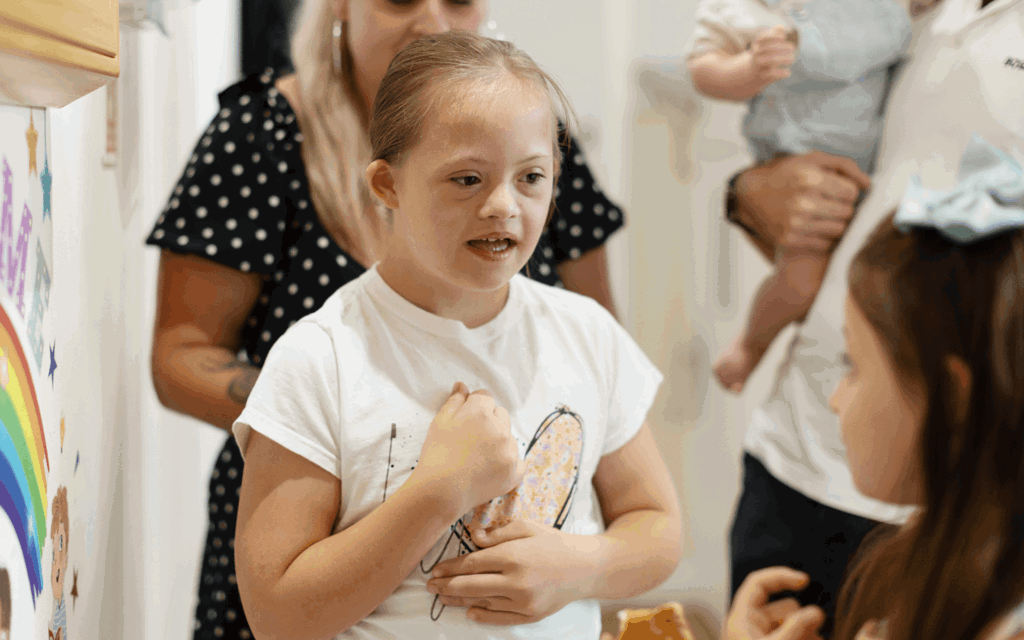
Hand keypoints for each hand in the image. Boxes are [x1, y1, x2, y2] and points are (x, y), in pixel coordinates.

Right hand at [410, 382, 524, 516]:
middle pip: (501, 415)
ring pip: (509, 437)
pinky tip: (491, 469)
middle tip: (472, 439)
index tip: (466, 420)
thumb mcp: (440, 421)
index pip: (485, 398)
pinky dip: (508, 464)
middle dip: (490, 421)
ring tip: (479, 457)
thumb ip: (455, 401)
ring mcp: (510, 451)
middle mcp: (501, 428)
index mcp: (482, 412)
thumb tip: (462, 385)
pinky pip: (518, 461)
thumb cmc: (437, 453)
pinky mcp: (515, 472)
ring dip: (499, 442)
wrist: (441, 491)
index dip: (475, 407)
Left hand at [426, 520, 594, 625]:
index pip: (471, 563)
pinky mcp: (531, 615)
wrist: (586, 567)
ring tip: (443, 597)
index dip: (449, 567)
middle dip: (446, 586)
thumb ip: (497, 533)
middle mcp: (516, 580)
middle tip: (430, 586)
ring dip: (459, 600)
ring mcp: (524, 601)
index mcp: (513, 555)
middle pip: (470, 585)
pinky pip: (500, 618)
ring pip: (482, 602)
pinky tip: (469, 611)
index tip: (435, 569)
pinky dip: (482, 615)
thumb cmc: (554, 543)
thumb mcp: (527, 527)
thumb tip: (472, 538)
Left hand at [723, 568, 824, 639]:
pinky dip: (807, 637)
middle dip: (802, 619)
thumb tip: (817, 612)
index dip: (780, 576)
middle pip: (785, 606)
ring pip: (796, 623)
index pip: (758, 583)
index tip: (804, 580)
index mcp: (741, 618)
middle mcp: (752, 625)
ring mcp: (765, 637)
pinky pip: (798, 635)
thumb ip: (794, 628)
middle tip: (814, 636)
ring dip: (809, 632)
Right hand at [737, 151, 871, 251]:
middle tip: (832, 204)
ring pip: (839, 230)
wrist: (750, 195)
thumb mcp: (811, 159)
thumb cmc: (785, 174)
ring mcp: (795, 225)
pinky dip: (824, 237)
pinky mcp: (790, 240)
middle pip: (848, 213)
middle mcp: (803, 203)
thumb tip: (868, 185)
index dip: (847, 191)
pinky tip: (815, 226)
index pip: (852, 193)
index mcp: (810, 179)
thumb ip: (844, 166)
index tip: (837, 191)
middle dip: (843, 207)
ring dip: (836, 223)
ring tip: (825, 215)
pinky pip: (824, 244)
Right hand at [745, 25, 795, 91]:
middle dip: (781, 47)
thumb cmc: (763, 55)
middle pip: (767, 49)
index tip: (783, 37)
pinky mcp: (762, 77)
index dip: (772, 36)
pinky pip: (771, 75)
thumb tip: (781, 28)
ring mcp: (758, 66)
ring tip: (792, 59)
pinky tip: (788, 73)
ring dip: (783, 59)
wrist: (750, 74)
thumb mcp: (766, 43)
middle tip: (792, 47)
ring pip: (770, 61)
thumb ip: (774, 34)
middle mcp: (756, 55)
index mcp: (756, 45)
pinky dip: (781, 73)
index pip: (761, 38)